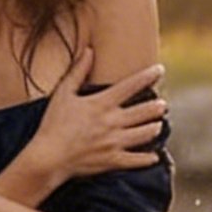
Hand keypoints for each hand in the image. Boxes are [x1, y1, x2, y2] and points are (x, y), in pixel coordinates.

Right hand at [30, 46, 166, 183]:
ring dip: (154, 128)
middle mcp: (112, 122)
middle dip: (157, 107)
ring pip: (146, 134)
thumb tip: (89, 50)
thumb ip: (78, 71)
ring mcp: (114, 142)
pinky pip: (137, 160)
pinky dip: (148, 159)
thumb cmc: (52, 124)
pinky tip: (154, 156)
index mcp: (102, 103)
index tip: (160, 69)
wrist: (48, 157)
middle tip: (163, 105)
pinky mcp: (112, 161)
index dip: (148, 76)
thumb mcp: (63, 93)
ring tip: (157, 125)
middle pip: (145, 111)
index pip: (131, 85)